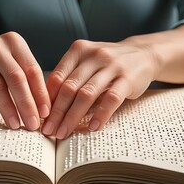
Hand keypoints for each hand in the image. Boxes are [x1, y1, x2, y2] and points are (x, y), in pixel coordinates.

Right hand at [0, 31, 50, 130]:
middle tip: (32, 125)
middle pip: (16, 77)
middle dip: (26, 104)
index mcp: (14, 43)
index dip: (40, 93)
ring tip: (14, 124)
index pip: (32, 70)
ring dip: (7, 108)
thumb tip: (43, 109)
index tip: (45, 113)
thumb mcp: (10, 60)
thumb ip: (26, 78)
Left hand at [42, 39, 157, 138]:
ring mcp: (112, 66)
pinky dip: (100, 115)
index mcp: (78, 50)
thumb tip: (47, 107)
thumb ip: (69, 78)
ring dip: (73, 117)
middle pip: (69, 87)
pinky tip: (92, 128)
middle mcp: (94, 55)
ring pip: (87, 94)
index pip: (57, 77)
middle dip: (56, 112)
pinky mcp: (128, 78)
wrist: (143, 54)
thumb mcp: (87, 63)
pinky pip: (111, 99)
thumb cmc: (107, 64)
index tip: (40, 118)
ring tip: (64, 133)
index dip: (46, 99)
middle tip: (48, 131)